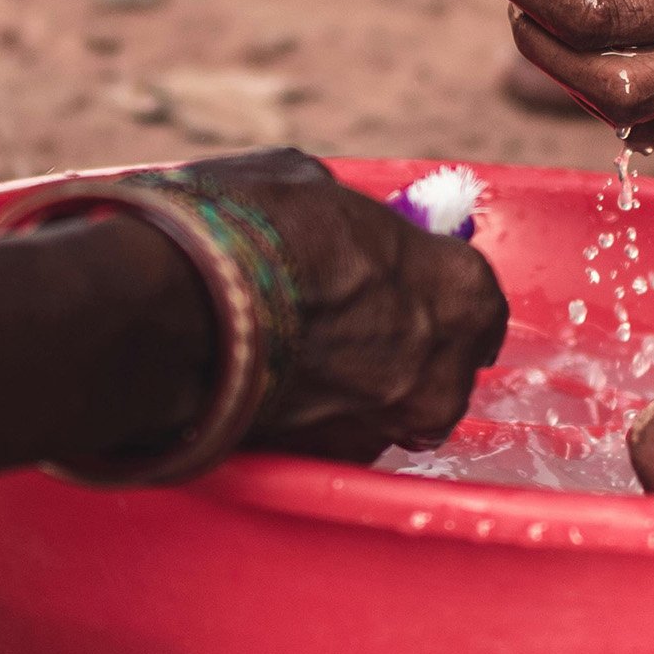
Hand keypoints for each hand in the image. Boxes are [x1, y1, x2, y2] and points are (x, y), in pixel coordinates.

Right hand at [175, 149, 507, 462]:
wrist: (177, 310)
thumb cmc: (255, 228)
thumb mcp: (315, 185)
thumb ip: (351, 221)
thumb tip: (340, 227)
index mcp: (461, 292)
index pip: (476, 300)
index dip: (435, 289)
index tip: (404, 282)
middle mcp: (441, 373)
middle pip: (441, 365)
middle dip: (404, 346)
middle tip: (348, 320)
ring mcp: (386, 428)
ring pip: (388, 409)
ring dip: (356, 387)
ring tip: (297, 352)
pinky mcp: (322, 467)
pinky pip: (332, 439)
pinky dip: (309, 418)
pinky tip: (271, 385)